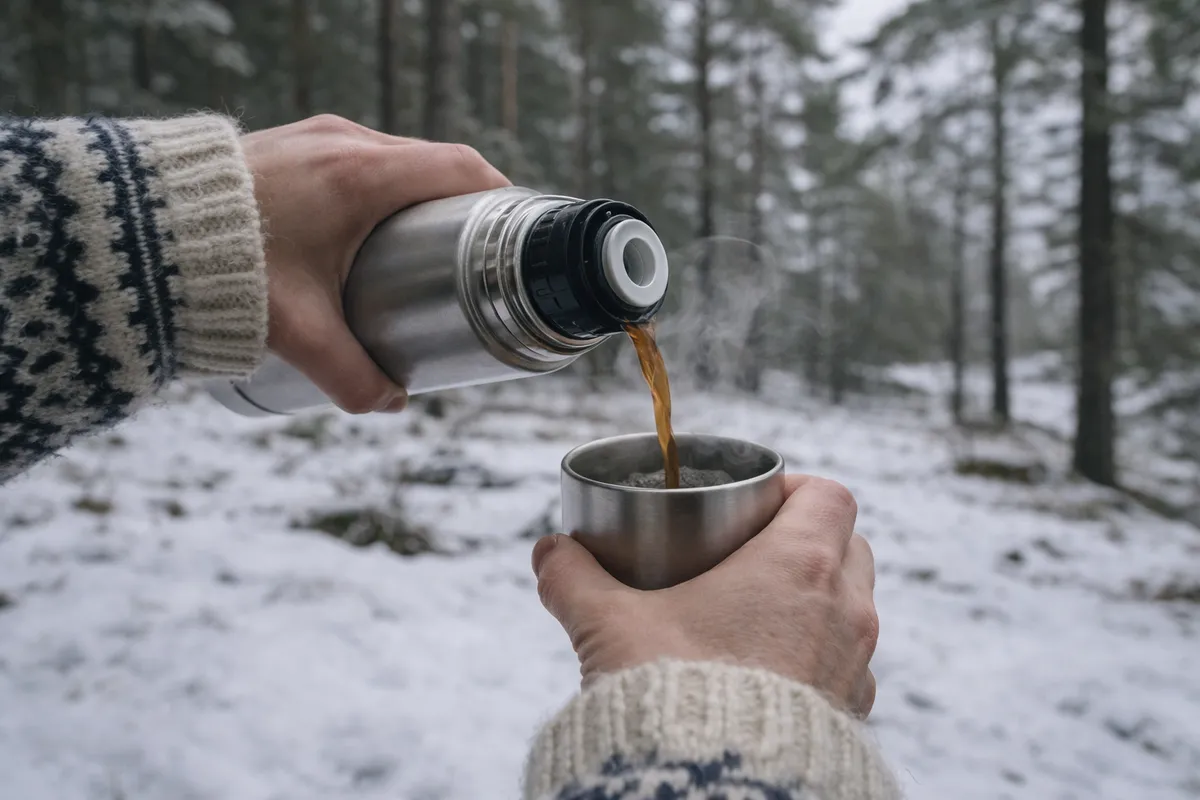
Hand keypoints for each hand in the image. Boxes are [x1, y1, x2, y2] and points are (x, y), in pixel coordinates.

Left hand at [241, 115, 510, 413]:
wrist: (135, 233)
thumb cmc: (220, 272)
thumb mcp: (298, 333)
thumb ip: (352, 377)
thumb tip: (391, 405)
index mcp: (361, 176)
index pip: (459, 167)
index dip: (497, 194)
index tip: (511, 230)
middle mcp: (343, 143)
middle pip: (430, 162)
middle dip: (458, 203)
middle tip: (470, 253)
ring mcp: (313, 136)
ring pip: (392, 157)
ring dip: (416, 194)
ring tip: (422, 245)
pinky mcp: (288, 144)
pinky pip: (356, 155)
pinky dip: (379, 186)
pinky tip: (369, 226)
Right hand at [532, 475, 878, 717]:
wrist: (711, 788)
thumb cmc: (674, 694)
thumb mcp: (610, 625)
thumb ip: (574, 579)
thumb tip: (549, 552)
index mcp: (800, 564)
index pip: (828, 495)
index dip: (795, 489)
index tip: (756, 504)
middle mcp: (844, 609)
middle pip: (848, 545)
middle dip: (808, 541)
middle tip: (752, 555)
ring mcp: (854, 664)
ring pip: (853, 607)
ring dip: (817, 601)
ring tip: (757, 615)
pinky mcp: (850, 713)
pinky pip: (847, 666)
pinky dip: (818, 657)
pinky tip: (770, 673)